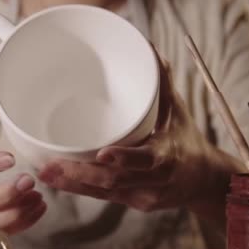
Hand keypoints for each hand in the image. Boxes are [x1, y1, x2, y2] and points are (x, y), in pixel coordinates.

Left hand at [38, 51, 241, 214]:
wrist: (203, 181)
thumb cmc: (187, 139)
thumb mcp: (178, 109)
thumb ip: (161, 81)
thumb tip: (147, 45)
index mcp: (166, 156)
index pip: (145, 160)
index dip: (123, 158)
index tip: (102, 153)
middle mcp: (153, 181)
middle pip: (114, 181)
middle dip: (80, 175)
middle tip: (49, 165)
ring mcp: (141, 195)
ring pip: (103, 193)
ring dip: (72, 184)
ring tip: (44, 173)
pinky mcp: (131, 203)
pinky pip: (102, 197)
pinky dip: (79, 188)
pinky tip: (57, 180)